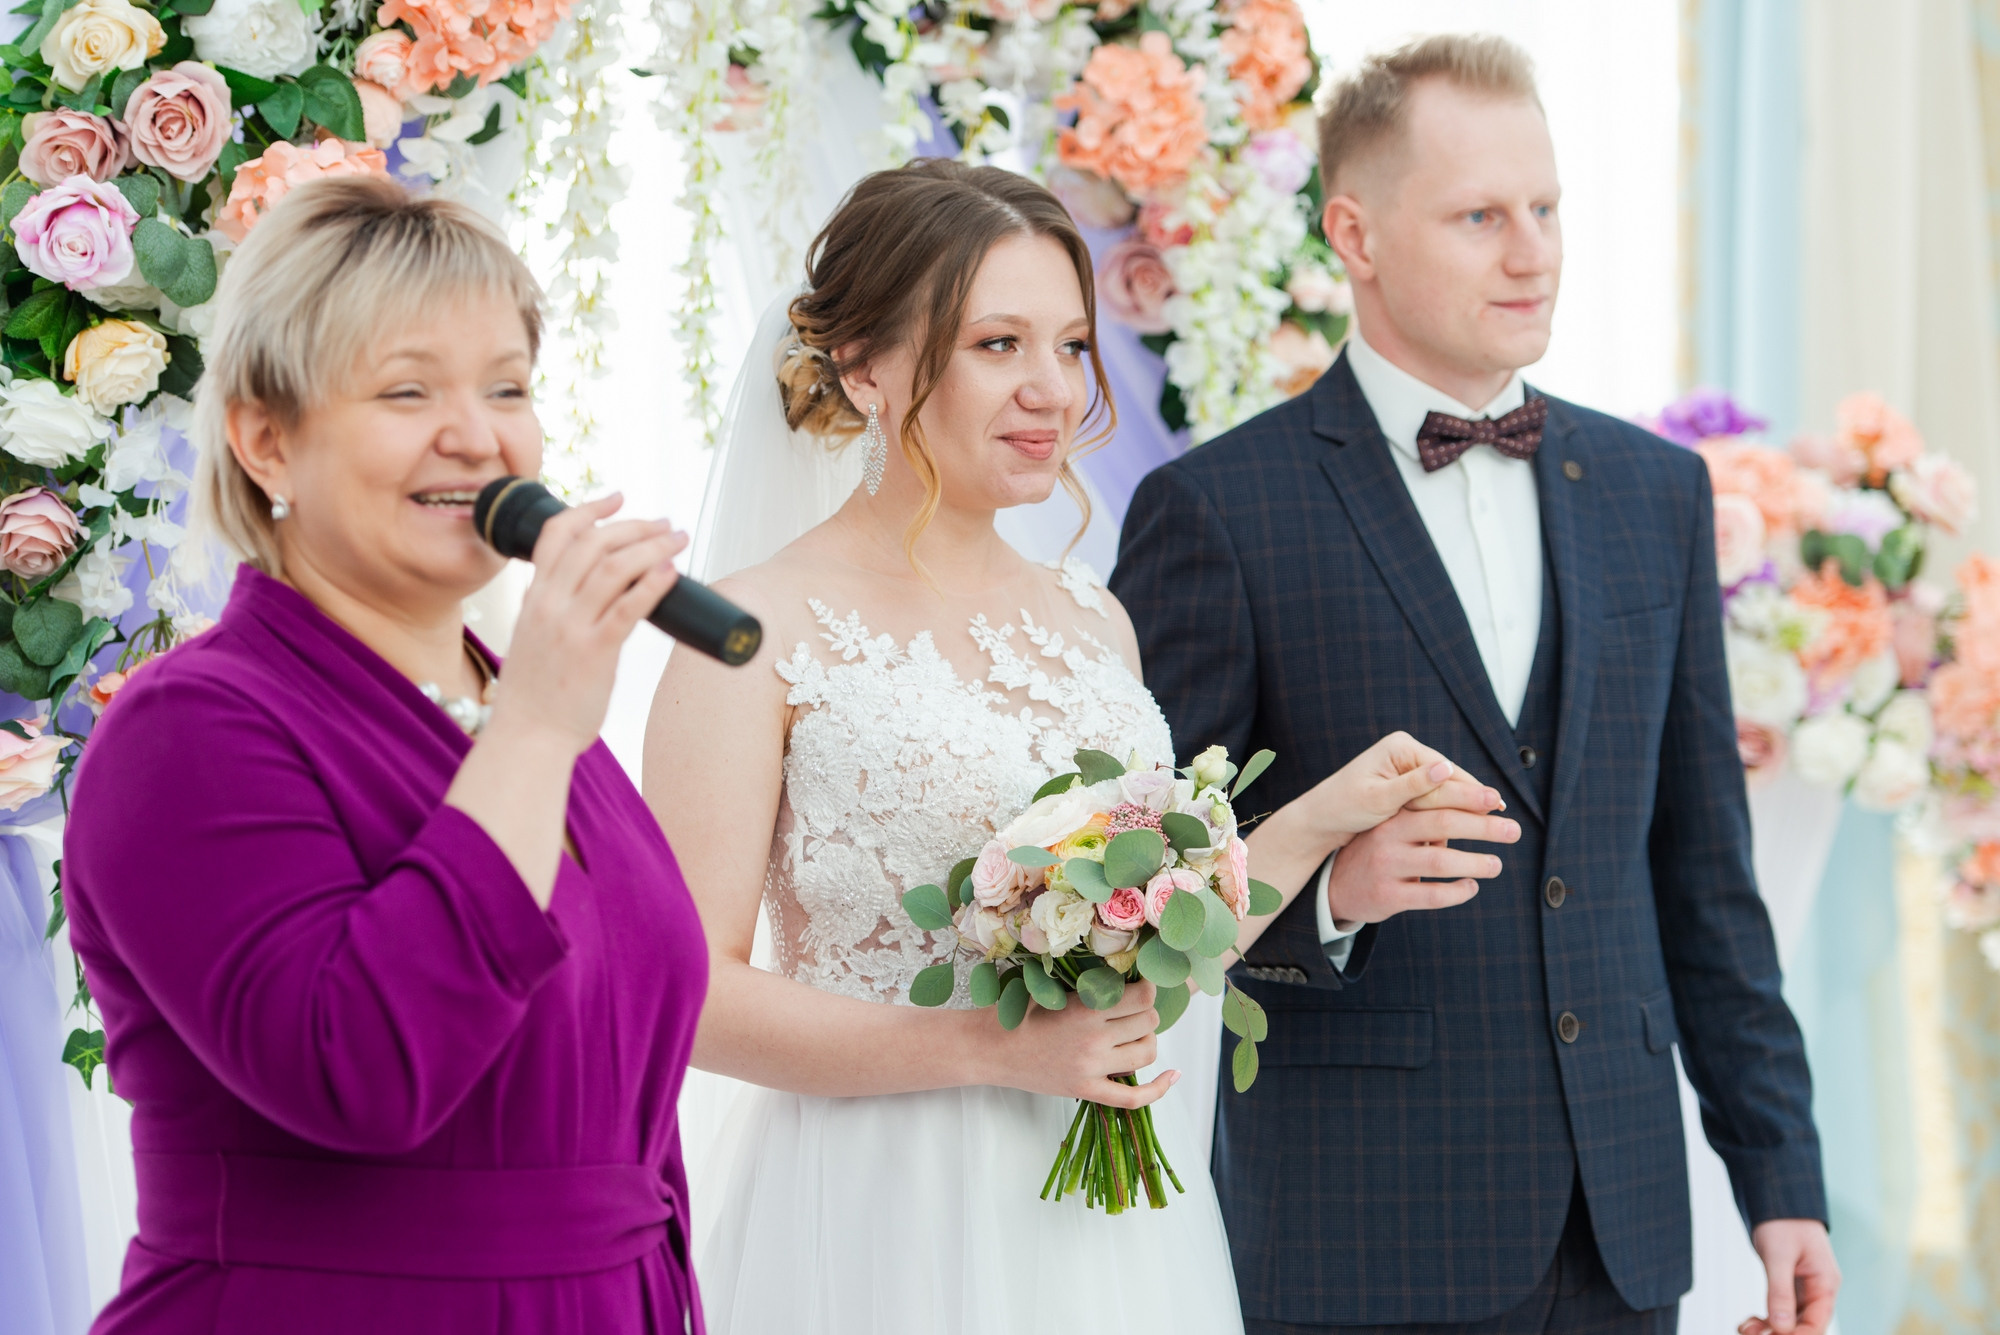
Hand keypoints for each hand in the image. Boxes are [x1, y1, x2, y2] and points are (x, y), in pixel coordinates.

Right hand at [488, 492, 687, 755]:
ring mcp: (571, 626)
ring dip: (652, 546)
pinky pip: (628, 607)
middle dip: (634, 526)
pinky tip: (671, 571)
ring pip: (614, 567)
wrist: (527, 738)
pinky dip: (652, 582)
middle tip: (665, 524)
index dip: (590, 510)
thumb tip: (565, 593)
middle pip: (594, 542)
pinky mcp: (595, 652)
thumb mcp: (529, 640)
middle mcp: (550, 604)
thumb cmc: (534, 696)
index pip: (557, 534)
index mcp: (535, 598)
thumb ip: (544, 612)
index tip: (619, 499)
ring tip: (678, 540)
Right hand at [984, 979, 1175, 1109]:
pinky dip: (1157, 1090)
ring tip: (1133, 1036)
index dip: (1147, 989)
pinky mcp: (1086, 1090)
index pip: (1143, 996)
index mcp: (1086, 1008)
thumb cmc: (1017, 1013)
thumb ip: (1088, 986)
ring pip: (1147, 1053)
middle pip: (1149, 1023)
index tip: (1139, 988)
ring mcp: (1091, 1068)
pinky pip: (1132, 1098)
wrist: (989, 1049)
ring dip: (1148, 1041)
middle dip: (1146, 1013)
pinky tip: (1172, 1076)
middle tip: (1131, 1012)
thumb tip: (1127, 976)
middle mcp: (1093, 1039)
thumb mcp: (1052, 989)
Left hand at [1303, 732, 1505, 845]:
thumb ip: (1413, 785)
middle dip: (1475, 798)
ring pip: (1444, 789)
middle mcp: (1405, 752)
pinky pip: (1433, 798)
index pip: (1445, 771)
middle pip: (1449, 778)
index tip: (1497, 805)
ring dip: (1465, 807)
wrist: (1320, 819)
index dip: (1472, 791)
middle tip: (1504, 814)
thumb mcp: (1378, 798)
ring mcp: (1406, 767)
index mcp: (1400, 747)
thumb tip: (1445, 768)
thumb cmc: (1342, 807)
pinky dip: (1448, 812)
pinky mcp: (1404, 784)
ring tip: (1495, 821)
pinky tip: (1467, 825)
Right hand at [1324, 802, 1519, 924]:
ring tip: (1496, 865)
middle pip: (1444, 824)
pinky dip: (1457, 892)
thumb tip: (1483, 811)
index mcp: (1393, 814)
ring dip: (1475, 863)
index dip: (1471, 799)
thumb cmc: (1381, 850)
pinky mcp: (1388, 896)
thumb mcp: (1396, 827)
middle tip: (1514, 831)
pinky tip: (1472, 887)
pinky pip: (1431, 895)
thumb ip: (1431, 819)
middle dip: (1484, 827)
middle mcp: (1388, 836)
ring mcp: (1387, 867)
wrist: (1337, 886)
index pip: (1438, 800)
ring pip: (1440, 862)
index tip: (1499, 802)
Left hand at [1739, 1220, 1838, 1334]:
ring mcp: (1804, 1290)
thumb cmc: (1783, 1223)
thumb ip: (1780, 1291)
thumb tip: (1781, 1327)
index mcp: (1825, 1283)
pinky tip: (1748, 1323)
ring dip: (1769, 1329)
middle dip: (1780, 1334)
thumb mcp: (1778, 1255)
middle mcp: (1818, 1290)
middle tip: (1750, 1334)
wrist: (1778, 1201)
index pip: (1817, 1322)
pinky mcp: (1789, 1286)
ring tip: (1744, 1329)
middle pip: (1804, 1325)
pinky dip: (1766, 1319)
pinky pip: (1781, 1311)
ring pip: (1791, 1321)